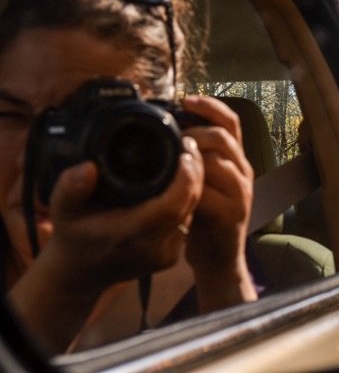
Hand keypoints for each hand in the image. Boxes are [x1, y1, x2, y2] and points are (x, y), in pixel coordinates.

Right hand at [45, 143, 203, 286]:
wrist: (79, 272)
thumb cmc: (72, 235)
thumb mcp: (62, 209)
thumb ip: (70, 188)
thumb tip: (88, 167)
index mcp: (130, 236)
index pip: (172, 206)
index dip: (185, 177)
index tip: (185, 150)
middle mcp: (152, 249)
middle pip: (189, 204)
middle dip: (194, 173)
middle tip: (188, 146)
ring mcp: (165, 255)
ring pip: (192, 211)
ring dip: (192, 185)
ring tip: (184, 159)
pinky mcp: (171, 256)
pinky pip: (187, 220)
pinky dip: (185, 200)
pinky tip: (178, 182)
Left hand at [180, 95, 256, 308]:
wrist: (218, 260)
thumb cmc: (204, 218)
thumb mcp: (200, 181)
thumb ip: (193, 157)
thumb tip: (168, 129)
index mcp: (234, 158)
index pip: (230, 120)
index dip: (210, 106)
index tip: (184, 99)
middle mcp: (242, 170)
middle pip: (225, 136)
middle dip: (196, 131)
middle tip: (171, 136)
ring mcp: (241, 191)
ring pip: (219, 161)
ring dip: (193, 157)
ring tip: (172, 161)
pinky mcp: (233, 213)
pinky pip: (211, 192)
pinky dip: (191, 186)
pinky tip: (175, 188)